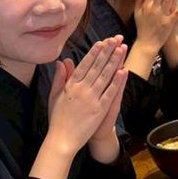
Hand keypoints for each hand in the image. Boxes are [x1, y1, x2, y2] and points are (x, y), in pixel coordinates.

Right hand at [47, 37, 127, 156]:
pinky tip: (123, 71)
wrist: (62, 139)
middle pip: (97, 66)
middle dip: (107, 51)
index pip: (84, 65)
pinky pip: (110, 92)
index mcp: (71, 86)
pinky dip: (117, 81)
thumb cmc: (58, 118)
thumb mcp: (55, 96)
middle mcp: (81, 89)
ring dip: (114, 61)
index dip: (94, 53)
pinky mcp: (100, 109)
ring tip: (121, 49)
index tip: (102, 42)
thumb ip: (60, 78)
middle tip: (115, 39)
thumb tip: (62, 61)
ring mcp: (91, 99)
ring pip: (105, 76)